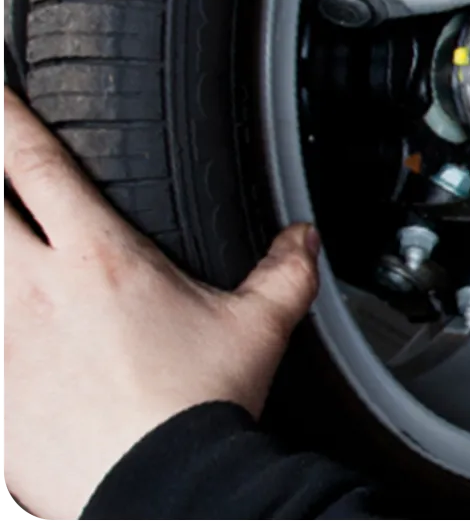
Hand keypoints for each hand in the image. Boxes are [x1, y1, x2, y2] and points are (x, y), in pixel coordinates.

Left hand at [3, 86, 319, 517]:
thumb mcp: (258, 330)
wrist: (160, 489)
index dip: (7, 116)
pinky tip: (2, 330)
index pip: (37, 163)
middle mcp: (34, 288)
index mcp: (101, 260)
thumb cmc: (200, 409)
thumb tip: (304, 237)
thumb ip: (284, 272)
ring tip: (1, 243)